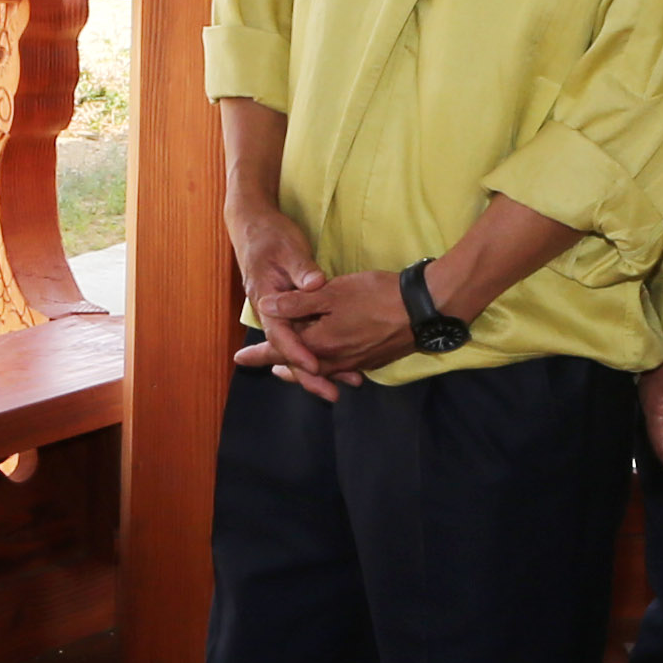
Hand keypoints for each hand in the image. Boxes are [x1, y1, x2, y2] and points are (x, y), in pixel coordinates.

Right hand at [225, 198, 337, 395]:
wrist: (253, 227)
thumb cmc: (270, 236)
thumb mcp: (287, 248)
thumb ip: (301, 269)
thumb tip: (315, 285)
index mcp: (266, 300)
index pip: (280, 333)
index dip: (297, 352)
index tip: (314, 366)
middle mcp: (272, 313)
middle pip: (289, 350)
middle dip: (309, 374)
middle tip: (331, 394)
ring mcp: (282, 314)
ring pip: (298, 347)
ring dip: (317, 367)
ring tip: (341, 387)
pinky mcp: (292, 311)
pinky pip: (304, 337)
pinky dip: (319, 352)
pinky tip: (339, 364)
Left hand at [266, 264, 418, 384]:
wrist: (423, 309)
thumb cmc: (375, 296)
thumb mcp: (331, 293)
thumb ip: (297, 302)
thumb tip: (266, 307)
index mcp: (319, 345)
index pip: (281, 352)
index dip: (259, 354)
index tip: (238, 359)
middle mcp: (334, 361)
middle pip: (299, 367)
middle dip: (278, 365)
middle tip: (260, 366)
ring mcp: (355, 363)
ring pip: (320, 370)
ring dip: (301, 369)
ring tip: (287, 370)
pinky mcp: (372, 359)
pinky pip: (339, 368)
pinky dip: (324, 367)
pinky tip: (327, 362)